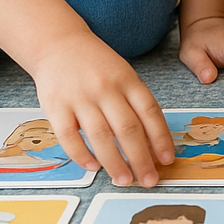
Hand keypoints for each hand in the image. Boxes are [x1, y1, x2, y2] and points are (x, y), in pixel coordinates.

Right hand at [31, 32, 173, 187]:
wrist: (58, 43)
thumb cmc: (96, 65)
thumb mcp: (123, 75)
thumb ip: (135, 104)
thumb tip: (152, 144)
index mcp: (127, 79)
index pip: (149, 112)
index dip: (160, 138)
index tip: (167, 160)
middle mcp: (106, 88)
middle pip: (128, 128)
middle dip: (140, 158)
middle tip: (148, 180)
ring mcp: (80, 97)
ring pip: (100, 136)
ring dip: (114, 162)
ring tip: (124, 180)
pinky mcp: (56, 106)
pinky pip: (69, 136)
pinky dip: (82, 155)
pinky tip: (93, 167)